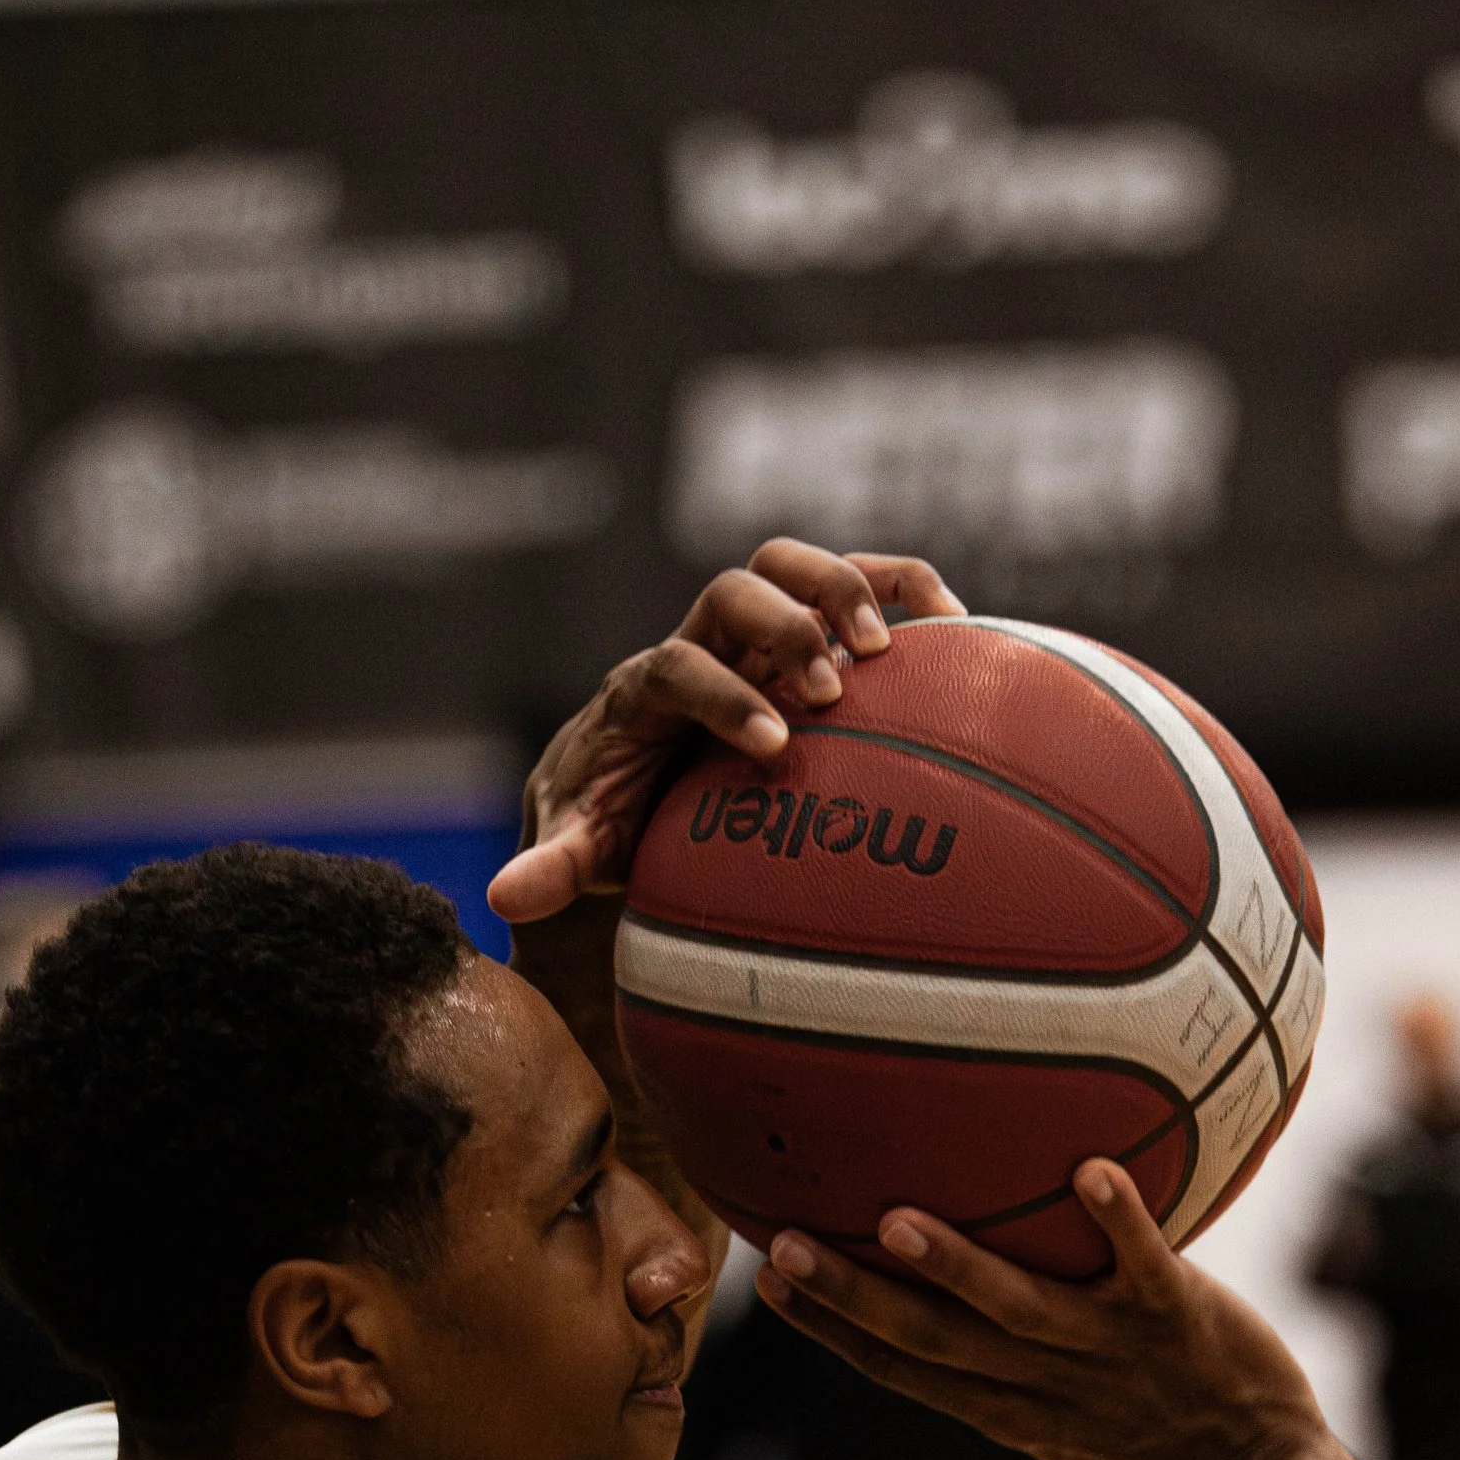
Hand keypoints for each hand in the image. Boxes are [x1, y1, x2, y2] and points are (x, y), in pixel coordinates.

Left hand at [486, 540, 965, 923]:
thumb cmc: (614, 814)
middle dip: (785, 628)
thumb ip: (550, 864)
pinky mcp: (808, 631)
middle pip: (736, 587)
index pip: (676, 666)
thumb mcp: (581, 843)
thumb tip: (505, 895)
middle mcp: (701, 641)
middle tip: (828, 691)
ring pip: (793, 564)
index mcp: (644, 689)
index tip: (772, 747)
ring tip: (885, 656)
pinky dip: (907, 588)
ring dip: (843, 590)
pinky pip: (860, 580)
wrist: (635, 773)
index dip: (723, 695)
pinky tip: (955, 631)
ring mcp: (756, 631)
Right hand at [756, 1160, 1329, 1459]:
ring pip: (1022, 1311)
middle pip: (933, 1343)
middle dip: (853, 1299)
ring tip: (899, 1222)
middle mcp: (1046, 1386)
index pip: (900, 1370)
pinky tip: (1091, 1171)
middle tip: (785, 1249)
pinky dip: (1120, 1224)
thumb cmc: (1156, 1433)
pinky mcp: (1180, 1321)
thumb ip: (1000, 1363)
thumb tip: (939, 1289)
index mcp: (1008, 1410)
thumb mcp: (1059, 1420)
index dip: (831, 1330)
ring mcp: (1111, 1353)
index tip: (767, 1279)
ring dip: (959, 1268)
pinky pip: (1144, 1267)